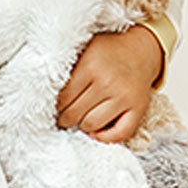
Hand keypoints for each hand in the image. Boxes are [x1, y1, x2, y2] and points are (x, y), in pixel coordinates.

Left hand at [55, 26, 162, 142]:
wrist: (140, 49)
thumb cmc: (108, 51)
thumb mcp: (85, 50)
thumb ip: (68, 68)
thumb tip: (47, 92)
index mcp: (90, 66)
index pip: (63, 98)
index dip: (56, 107)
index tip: (54, 109)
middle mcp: (107, 82)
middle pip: (75, 113)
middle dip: (65, 119)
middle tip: (62, 119)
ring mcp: (124, 96)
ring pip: (92, 124)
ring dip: (82, 126)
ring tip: (79, 121)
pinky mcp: (138, 107)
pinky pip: (121, 133)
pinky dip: (106, 138)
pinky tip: (96, 133)